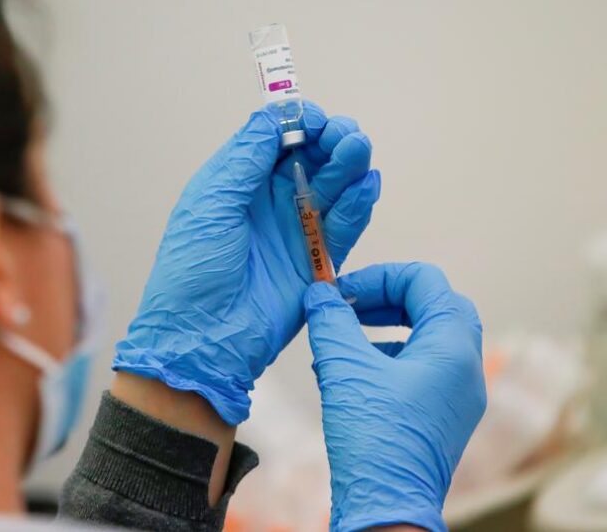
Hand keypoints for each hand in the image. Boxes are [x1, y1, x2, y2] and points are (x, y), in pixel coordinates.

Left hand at [114, 102, 380, 424]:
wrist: (203, 339)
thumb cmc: (192, 271)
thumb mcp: (210, 205)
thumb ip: (244, 159)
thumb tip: (272, 116)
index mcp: (237, 183)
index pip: (275, 139)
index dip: (297, 123)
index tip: (312, 118)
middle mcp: (268, 202)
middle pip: (310, 157)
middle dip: (330, 139)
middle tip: (343, 134)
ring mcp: (294, 230)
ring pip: (332, 187)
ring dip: (348, 165)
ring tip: (357, 149)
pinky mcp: (317, 260)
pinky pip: (344, 227)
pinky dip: (357, 205)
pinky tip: (366, 185)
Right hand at [304, 263, 485, 531]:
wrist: (387, 507)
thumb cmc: (373, 437)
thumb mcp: (344, 368)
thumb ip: (331, 321)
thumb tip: (320, 293)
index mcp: (452, 347)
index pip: (425, 281)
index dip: (380, 277)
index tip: (342, 291)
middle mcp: (464, 368)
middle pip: (431, 306)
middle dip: (384, 300)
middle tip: (347, 307)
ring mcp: (456, 395)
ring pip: (424, 339)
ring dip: (382, 330)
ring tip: (340, 340)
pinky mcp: (439, 416)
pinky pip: (417, 370)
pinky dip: (384, 359)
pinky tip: (344, 374)